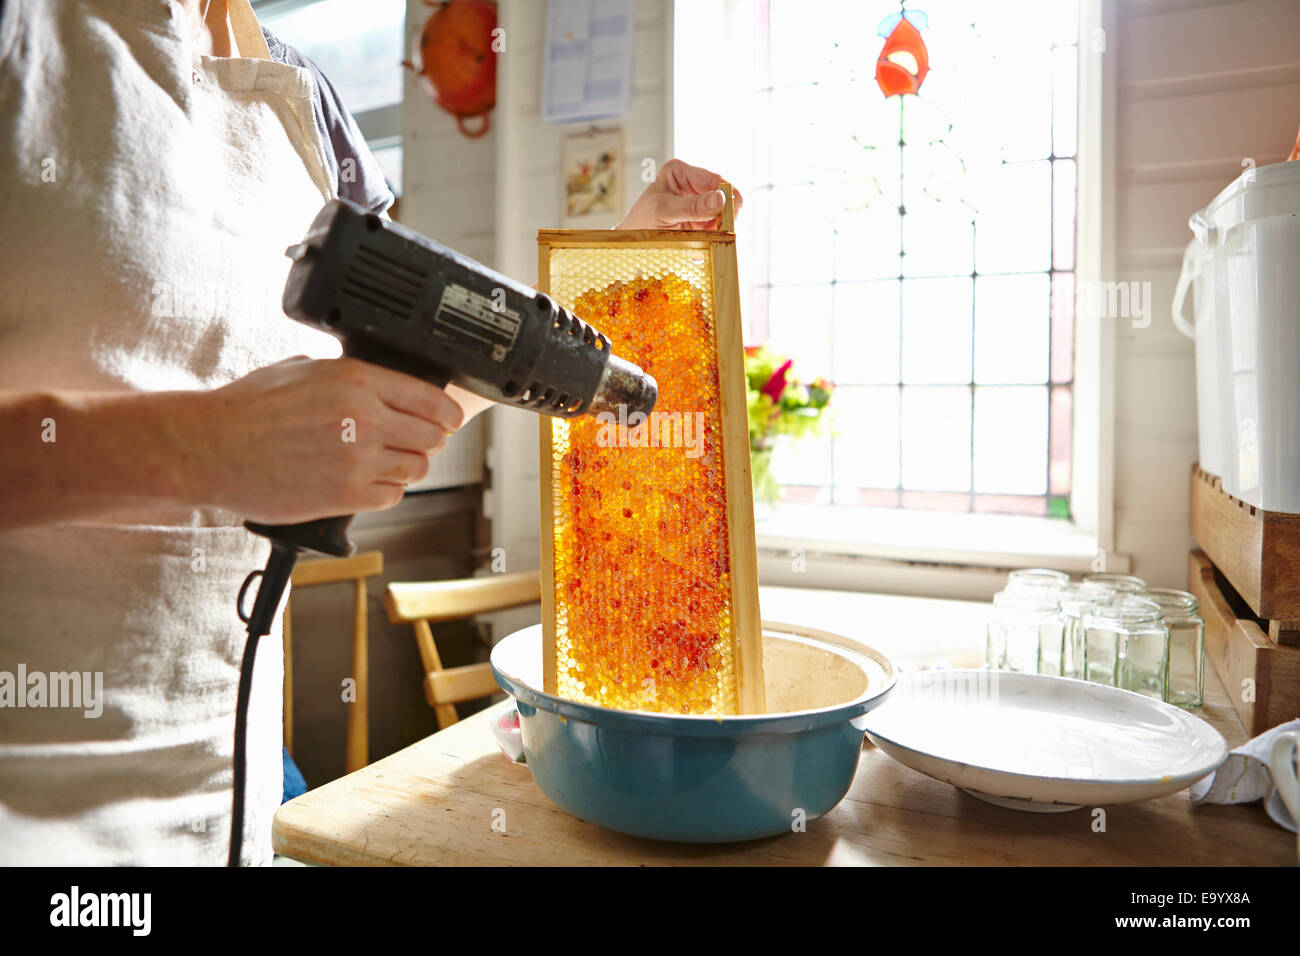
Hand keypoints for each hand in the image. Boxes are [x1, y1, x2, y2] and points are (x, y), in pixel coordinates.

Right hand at [195, 356, 462, 522]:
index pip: (432, 400)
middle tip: (412, 441)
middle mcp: (364, 418)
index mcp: (357, 380)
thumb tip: (385, 384)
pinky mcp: (345, 496)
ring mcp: (357, 460)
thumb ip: (350, 377)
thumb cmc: (248, 408)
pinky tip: (365, 481)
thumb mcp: (304, 370)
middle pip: (431, 437)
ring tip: (383, 461)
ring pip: (416, 468)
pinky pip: (392, 496)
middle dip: (427, 440)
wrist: (209, 448)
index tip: (450, 419)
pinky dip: (385, 490)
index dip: (447, 413)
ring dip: (406, 466)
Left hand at [617, 158, 743, 229]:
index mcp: (680, 171)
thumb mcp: (664, 212)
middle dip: (725, 213)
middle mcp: (692, 183)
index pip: (714, 179)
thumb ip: (692, 206)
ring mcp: (697, 202)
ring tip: (708, 236)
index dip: (727, 196)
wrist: (629, 243)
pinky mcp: (700, 219)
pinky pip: (718, 226)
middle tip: (721, 229)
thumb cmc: (640, 222)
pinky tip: (705, 239)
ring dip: (721, 226)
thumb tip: (721, 199)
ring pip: (724, 212)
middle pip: (723, 195)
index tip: (731, 215)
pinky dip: (716, 234)